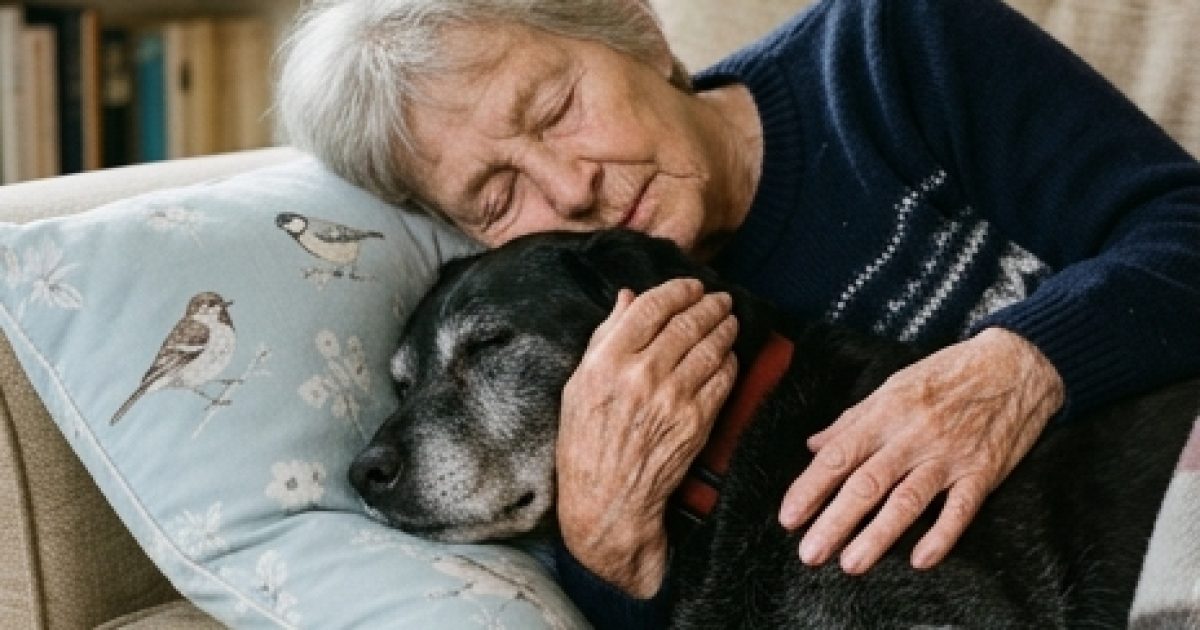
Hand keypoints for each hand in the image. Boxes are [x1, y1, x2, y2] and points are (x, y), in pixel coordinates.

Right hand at [556, 278, 737, 596]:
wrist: (607, 499)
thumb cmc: (586, 442)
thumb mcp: (578, 385)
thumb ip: (605, 337)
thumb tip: (628, 298)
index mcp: (607, 362)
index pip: (652, 307)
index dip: (677, 290)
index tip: (690, 286)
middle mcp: (641, 375)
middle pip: (687, 322)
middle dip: (709, 304)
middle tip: (719, 299)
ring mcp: (672, 398)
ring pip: (710, 346)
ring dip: (724, 327)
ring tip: (729, 319)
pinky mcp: (696, 421)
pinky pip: (722, 378)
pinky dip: (729, 360)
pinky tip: (728, 355)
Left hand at [779, 327, 1063, 574]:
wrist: (1015, 364)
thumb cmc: (948, 374)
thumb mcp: (894, 386)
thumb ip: (853, 419)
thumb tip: (815, 444)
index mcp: (886, 413)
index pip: (838, 455)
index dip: (810, 488)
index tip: (789, 518)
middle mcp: (913, 436)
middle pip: (867, 483)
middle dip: (835, 521)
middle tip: (810, 553)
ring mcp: (949, 455)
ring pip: (908, 500)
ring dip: (877, 536)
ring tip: (851, 564)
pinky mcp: (983, 472)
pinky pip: (960, 509)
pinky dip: (941, 536)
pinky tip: (920, 560)